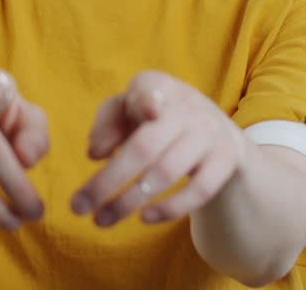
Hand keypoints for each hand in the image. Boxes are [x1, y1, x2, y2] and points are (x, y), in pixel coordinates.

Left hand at [71, 70, 249, 226]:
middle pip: (145, 146)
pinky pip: (200, 190)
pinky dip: (171, 207)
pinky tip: (145, 219)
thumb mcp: (131, 111)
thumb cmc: (158, 120)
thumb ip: (108, 123)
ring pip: (167, 172)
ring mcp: (210, 133)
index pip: (149, 89)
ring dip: (128, 201)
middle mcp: (188, 106)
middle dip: (108, 180)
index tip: (146, 110)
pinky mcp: (228, 159)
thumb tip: (95, 153)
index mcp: (158, 86)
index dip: (147, 99)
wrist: (217, 134)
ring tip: (101, 220)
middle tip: (77, 206)